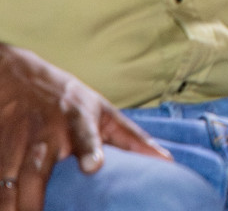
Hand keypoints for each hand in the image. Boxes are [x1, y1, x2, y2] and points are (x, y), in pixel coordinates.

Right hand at [0, 45, 170, 210]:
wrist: (14, 74)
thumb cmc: (68, 98)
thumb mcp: (103, 110)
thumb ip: (132, 137)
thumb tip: (167, 162)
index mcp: (76, 119)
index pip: (85, 135)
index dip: (89, 150)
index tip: (93, 167)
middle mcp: (44, 133)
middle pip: (36, 169)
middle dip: (34, 197)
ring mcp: (14, 144)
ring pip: (7, 177)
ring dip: (9, 202)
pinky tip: (4, 209)